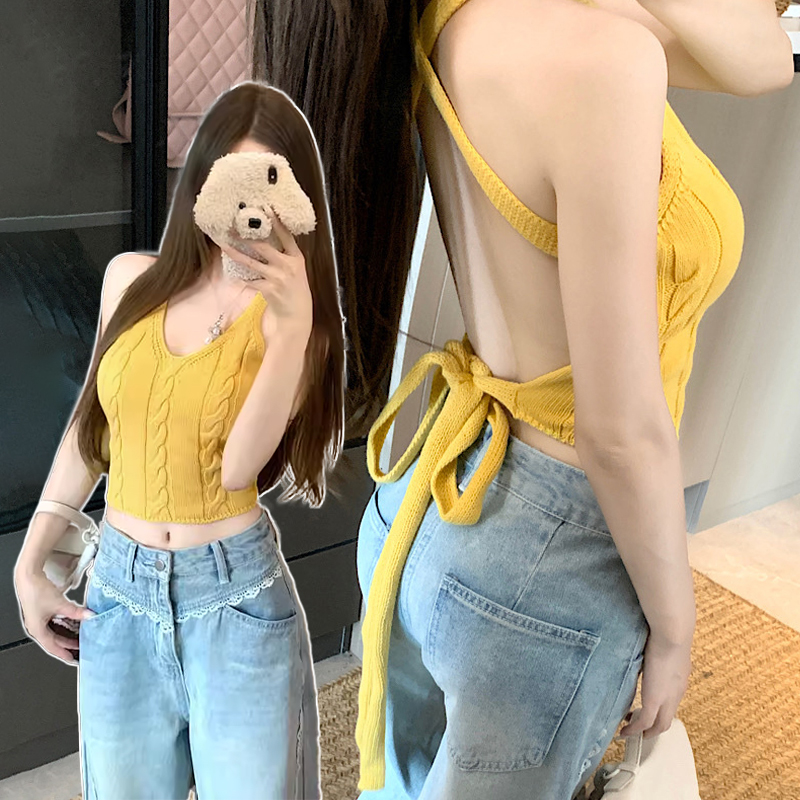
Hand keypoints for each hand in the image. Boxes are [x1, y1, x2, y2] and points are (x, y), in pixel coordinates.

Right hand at [13, 568, 94, 664]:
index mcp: (37, 630)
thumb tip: (90, 616)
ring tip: (79, 638)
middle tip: (81, 649)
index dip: (64, 654)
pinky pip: (54, 624)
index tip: (74, 660)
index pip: (53, 647)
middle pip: (54, 641)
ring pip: (55, 632)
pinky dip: (65, 626)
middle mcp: (36, 627)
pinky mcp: (42, 612)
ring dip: (67, 635)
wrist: (29, 576)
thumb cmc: (37, 590)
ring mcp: (38, 620)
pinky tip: (74, 624)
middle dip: (68, 645)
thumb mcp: (60, 604)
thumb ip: (76, 611)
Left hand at [220, 212, 312, 334]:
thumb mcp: (296, 270)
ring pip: (252, 263)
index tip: (265, 208)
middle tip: (233, 227)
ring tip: (224, 246)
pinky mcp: (268, 289)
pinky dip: (241, 277)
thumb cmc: (295, 289)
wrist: (297, 313)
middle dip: (246, 236)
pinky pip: (250, 280)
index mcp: (296, 258)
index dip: (276, 222)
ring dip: (236, 254)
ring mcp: (277, 278)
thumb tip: (263, 240)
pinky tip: (234, 273)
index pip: (286, 236)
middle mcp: (287, 265)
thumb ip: (284, 256)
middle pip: (264, 246)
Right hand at [620, 628, 692, 738]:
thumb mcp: (661, 648)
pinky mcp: (655, 700)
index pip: (671, 702)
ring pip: (660, 725)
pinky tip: (625, 732)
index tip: (646, 708)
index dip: (659, 710)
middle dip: (653, 728)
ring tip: (631, 732)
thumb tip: (643, 650)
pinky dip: (635, 729)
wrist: (672, 635)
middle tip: (638, 728)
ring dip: (646, 731)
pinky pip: (645, 722)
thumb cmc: (666, 632)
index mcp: (679, 681)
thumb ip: (655, 656)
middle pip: (667, 720)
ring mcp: (667, 698)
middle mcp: (676, 693)